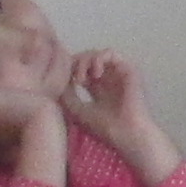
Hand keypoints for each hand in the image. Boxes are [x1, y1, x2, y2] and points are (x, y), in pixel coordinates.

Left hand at [60, 50, 179, 177]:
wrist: (126, 133)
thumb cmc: (104, 126)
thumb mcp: (76, 110)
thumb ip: (65, 93)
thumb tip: (58, 78)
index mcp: (96, 88)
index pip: (79, 69)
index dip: (68, 69)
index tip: (60, 80)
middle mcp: (107, 78)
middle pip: (86, 59)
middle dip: (74, 64)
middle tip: (71, 79)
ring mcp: (117, 72)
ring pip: (96, 53)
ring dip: (85, 61)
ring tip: (81, 79)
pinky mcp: (127, 68)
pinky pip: (110, 53)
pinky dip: (98, 59)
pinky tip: (94, 74)